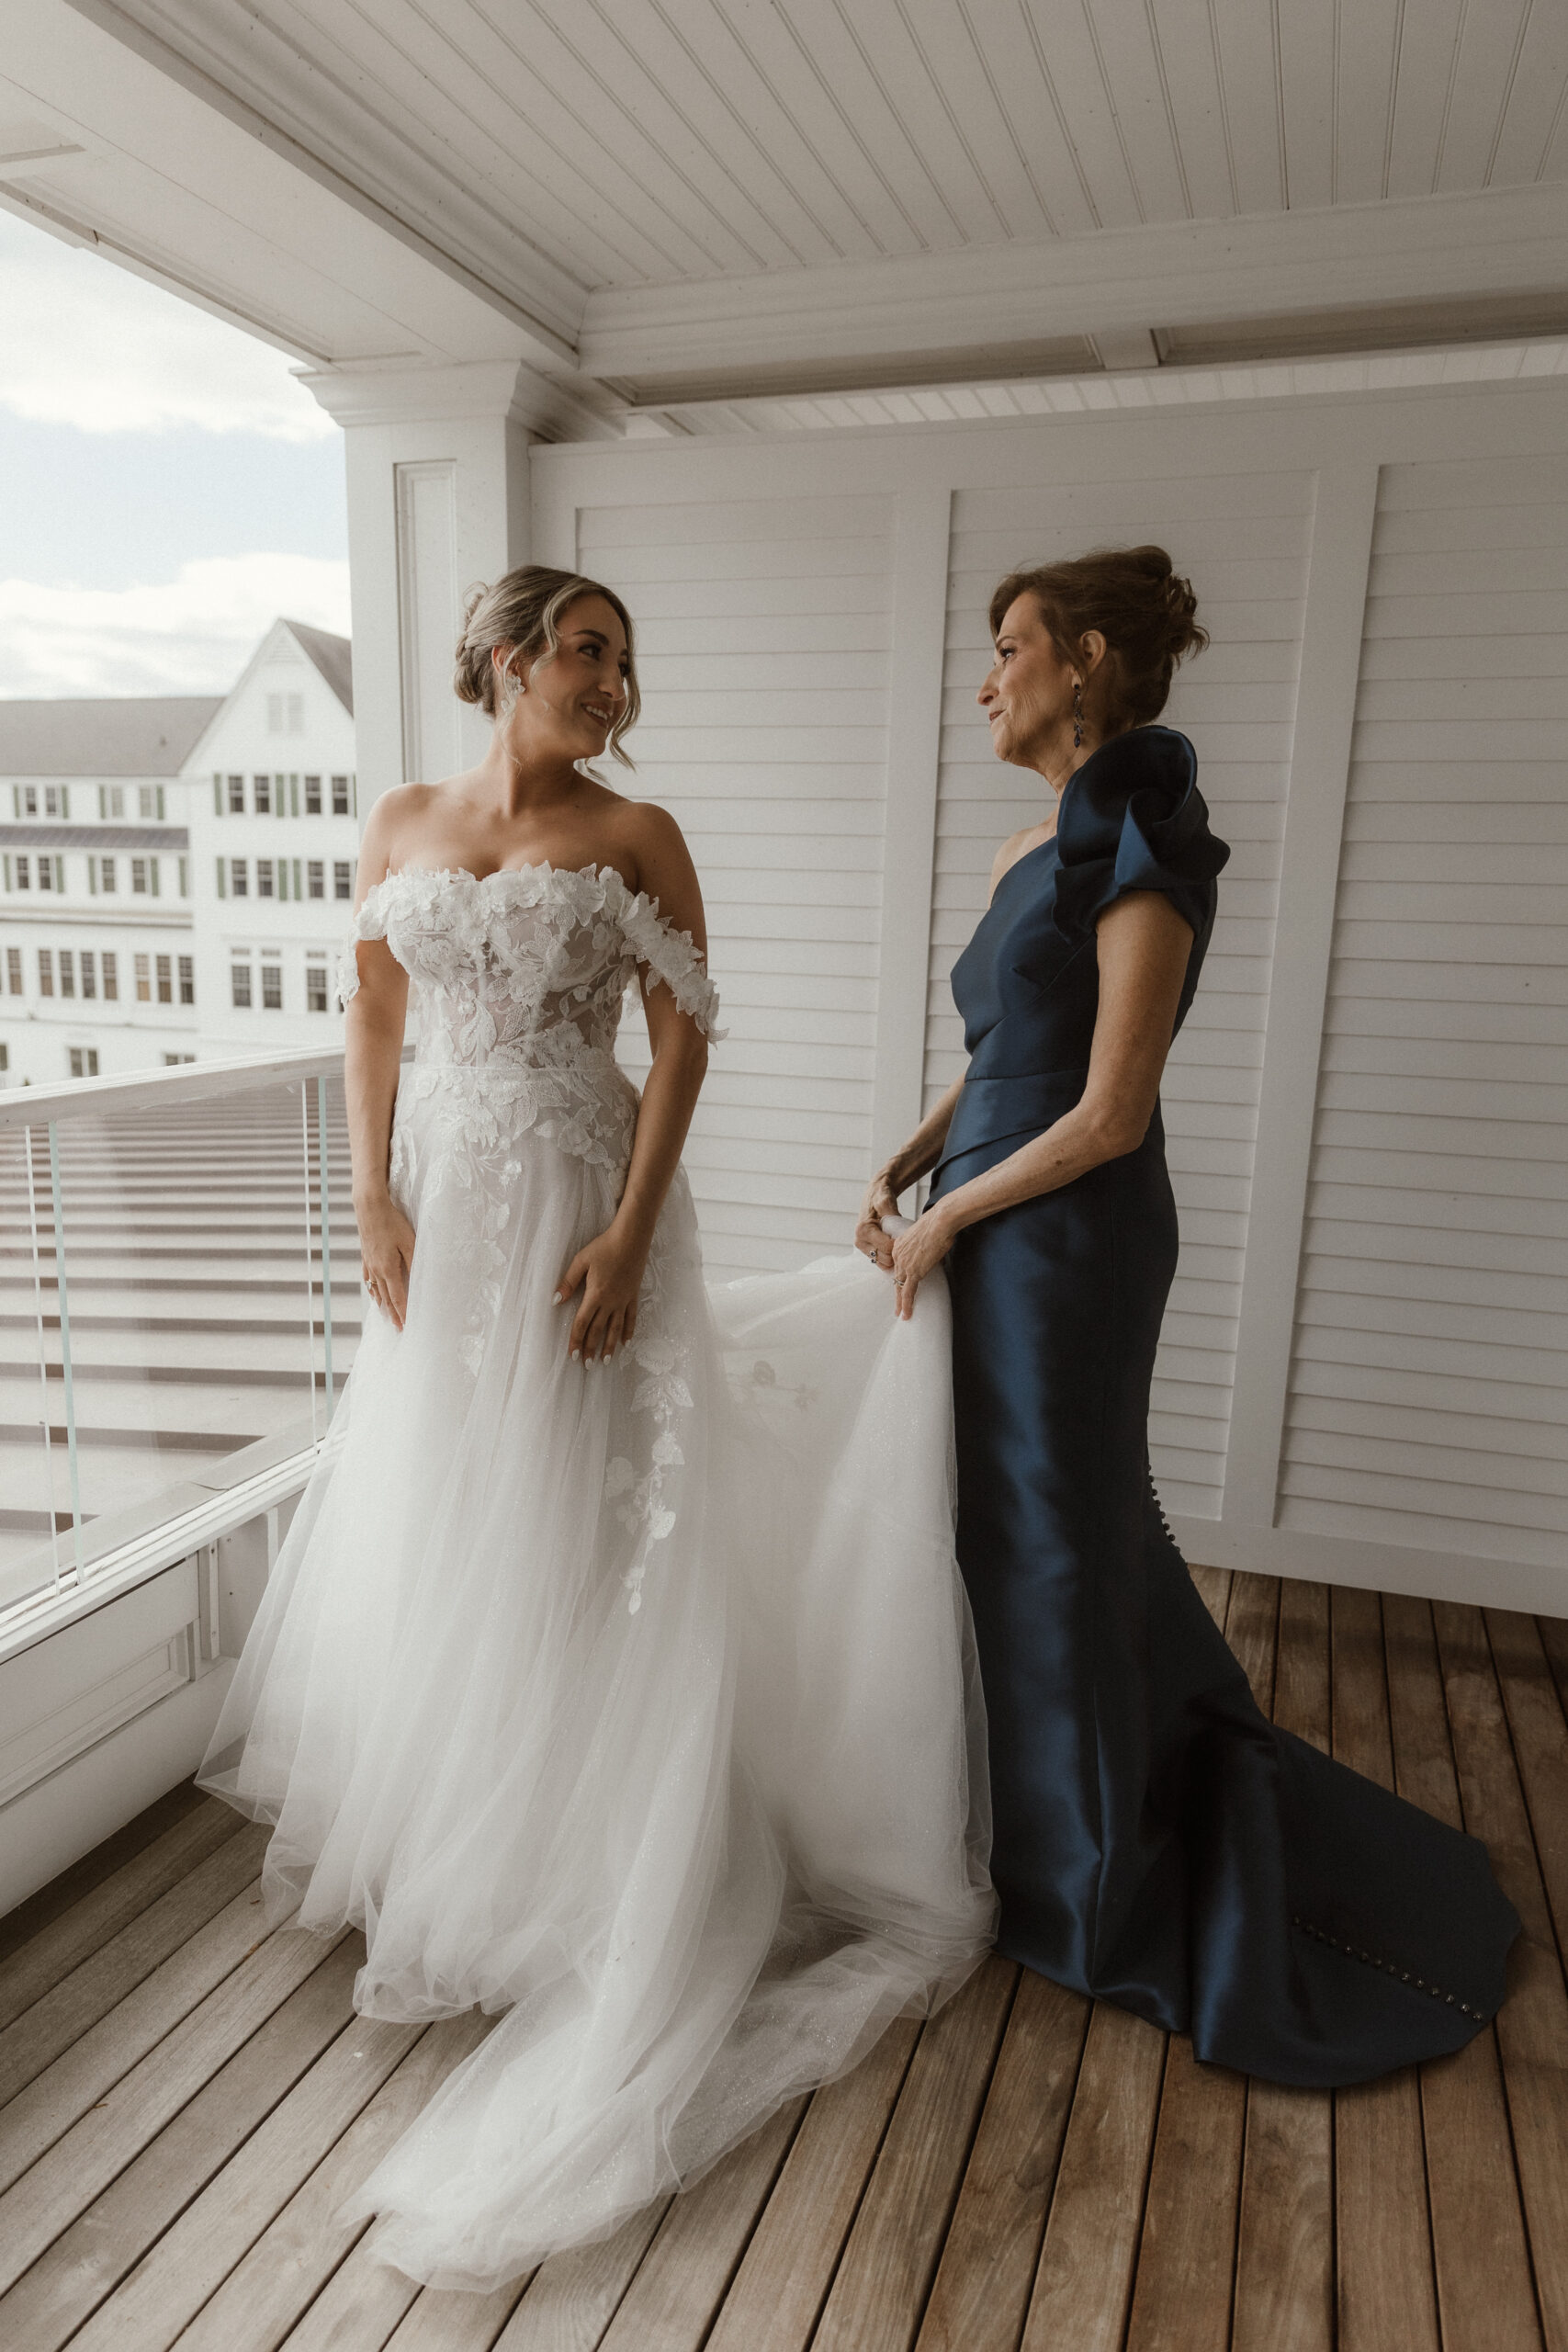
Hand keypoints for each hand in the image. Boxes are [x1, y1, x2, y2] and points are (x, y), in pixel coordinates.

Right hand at [358, 1194, 415, 1330]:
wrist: (369, 1207)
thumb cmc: (392, 1222)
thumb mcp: (409, 1241)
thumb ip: (415, 1262)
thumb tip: (420, 1279)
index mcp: (389, 1269)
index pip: (398, 1297)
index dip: (403, 1313)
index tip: (407, 1326)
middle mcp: (377, 1270)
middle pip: (386, 1298)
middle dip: (393, 1314)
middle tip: (398, 1328)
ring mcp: (369, 1264)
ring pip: (375, 1291)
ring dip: (382, 1305)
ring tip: (387, 1317)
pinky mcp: (365, 1257)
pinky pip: (368, 1280)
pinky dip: (372, 1291)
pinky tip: (373, 1294)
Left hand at [556, 1220, 648, 1363]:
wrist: (631, 1238)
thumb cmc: (604, 1247)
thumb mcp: (581, 1261)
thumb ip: (568, 1282)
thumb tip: (555, 1300)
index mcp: (595, 1295)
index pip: (582, 1323)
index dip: (576, 1340)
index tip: (572, 1355)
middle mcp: (610, 1302)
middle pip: (598, 1330)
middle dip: (591, 1349)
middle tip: (587, 1365)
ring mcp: (623, 1300)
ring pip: (616, 1329)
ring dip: (611, 1346)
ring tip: (606, 1361)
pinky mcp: (633, 1295)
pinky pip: (631, 1317)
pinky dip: (629, 1331)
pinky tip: (626, 1342)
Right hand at [855, 1169, 900, 1270]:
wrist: (875, 1195)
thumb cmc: (880, 1196)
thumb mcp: (886, 1202)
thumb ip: (892, 1214)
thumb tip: (900, 1228)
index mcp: (863, 1230)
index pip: (886, 1247)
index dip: (900, 1245)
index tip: (909, 1238)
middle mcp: (860, 1241)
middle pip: (886, 1259)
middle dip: (898, 1253)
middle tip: (908, 1243)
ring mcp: (863, 1248)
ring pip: (884, 1263)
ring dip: (895, 1257)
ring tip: (903, 1246)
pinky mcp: (867, 1251)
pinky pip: (882, 1263)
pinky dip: (891, 1258)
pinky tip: (898, 1250)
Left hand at [889, 1203, 956, 1320]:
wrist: (940, 1222)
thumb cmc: (939, 1225)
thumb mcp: (927, 1237)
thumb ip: (927, 1248)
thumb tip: (935, 1257)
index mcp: (899, 1245)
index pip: (898, 1265)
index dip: (901, 1277)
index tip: (903, 1284)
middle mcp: (898, 1255)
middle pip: (896, 1278)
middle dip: (897, 1293)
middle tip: (897, 1306)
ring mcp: (904, 1264)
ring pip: (900, 1287)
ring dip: (901, 1303)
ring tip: (902, 1314)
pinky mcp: (914, 1271)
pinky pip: (908, 1292)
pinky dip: (907, 1305)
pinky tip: (906, 1315)